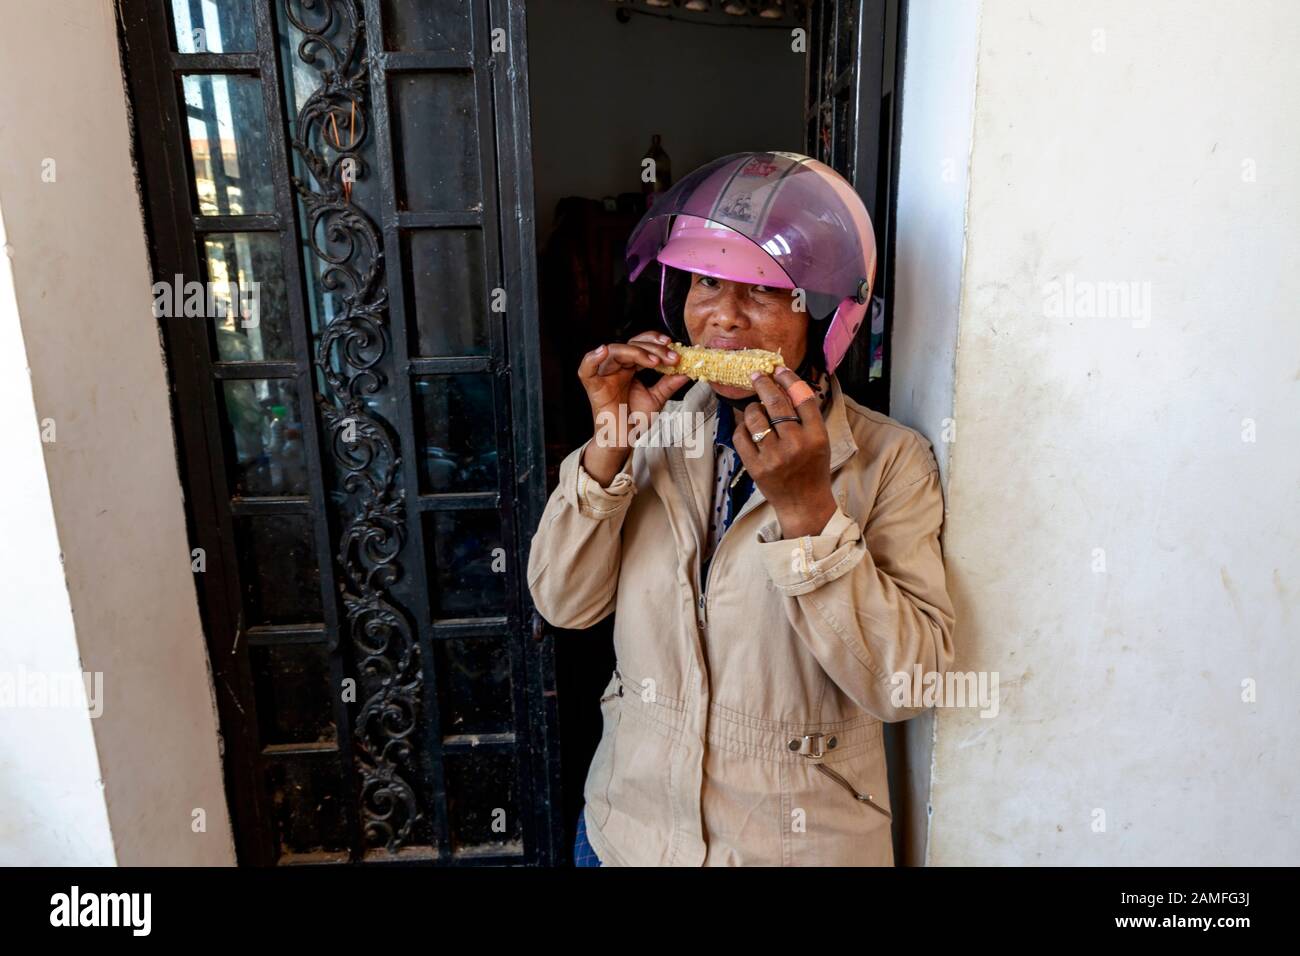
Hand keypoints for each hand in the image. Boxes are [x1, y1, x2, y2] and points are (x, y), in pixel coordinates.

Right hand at [577, 331, 689, 484]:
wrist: (624, 441)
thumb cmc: (635, 420)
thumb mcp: (657, 398)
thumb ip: (670, 383)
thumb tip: (688, 370)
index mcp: (630, 367)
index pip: (641, 345)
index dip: (655, 342)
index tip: (674, 346)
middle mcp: (616, 367)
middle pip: (631, 345)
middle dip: (653, 348)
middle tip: (672, 357)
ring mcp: (604, 375)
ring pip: (616, 351)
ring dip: (637, 352)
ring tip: (656, 362)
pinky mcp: (593, 386)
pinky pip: (586, 369)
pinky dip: (592, 358)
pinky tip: (603, 350)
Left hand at [732, 366, 836, 538]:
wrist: (804, 503)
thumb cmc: (812, 468)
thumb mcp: (820, 441)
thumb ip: (806, 415)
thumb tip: (784, 384)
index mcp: (817, 436)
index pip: (802, 397)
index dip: (788, 378)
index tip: (778, 369)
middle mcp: (796, 445)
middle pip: (776, 403)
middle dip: (763, 383)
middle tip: (756, 374)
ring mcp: (774, 457)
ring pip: (755, 417)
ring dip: (752, 407)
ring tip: (755, 408)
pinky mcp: (756, 467)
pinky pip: (741, 435)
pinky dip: (742, 427)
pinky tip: (748, 427)